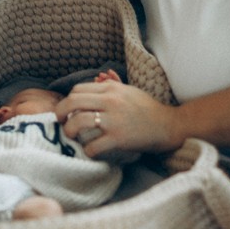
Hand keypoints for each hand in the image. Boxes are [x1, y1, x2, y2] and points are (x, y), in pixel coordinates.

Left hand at [55, 78, 179, 158]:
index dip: (68, 101)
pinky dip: (87, 151)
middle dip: (60, 113)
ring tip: (71, 137)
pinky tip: (90, 152)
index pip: (77, 90)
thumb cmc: (148, 109)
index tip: (69, 111)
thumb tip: (99, 76)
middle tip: (60, 122)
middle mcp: (110, 101)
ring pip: (77, 122)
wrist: (169, 125)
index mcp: (111, 88)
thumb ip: (113, 85)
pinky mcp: (118, 138)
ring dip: (69, 131)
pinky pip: (92, 145)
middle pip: (72, 102)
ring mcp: (113, 120)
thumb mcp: (129, 91)